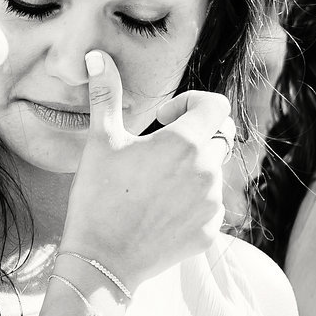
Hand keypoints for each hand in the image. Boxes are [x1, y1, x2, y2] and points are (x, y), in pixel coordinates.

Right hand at [61, 51, 230, 290]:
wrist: (102, 260)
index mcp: (185, 142)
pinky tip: (160, 211)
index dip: (192, 104)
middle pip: (219, 137)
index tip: (164, 118)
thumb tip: (97, 56)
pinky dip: (193, 203)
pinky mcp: (211, 231)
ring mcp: (212, 203)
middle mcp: (208, 170)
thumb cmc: (98, 197)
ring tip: (155, 186)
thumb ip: (105, 94)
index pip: (216, 105)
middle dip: (194, 137)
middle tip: (159, 152)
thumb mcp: (101, 141)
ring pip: (214, 173)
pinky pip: (212, 206)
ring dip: (193, 170)